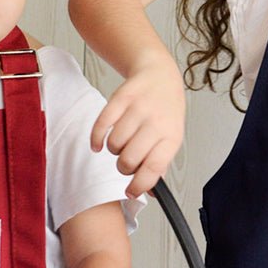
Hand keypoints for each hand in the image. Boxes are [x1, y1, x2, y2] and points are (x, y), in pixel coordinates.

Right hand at [90, 53, 185, 197]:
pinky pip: (101, 126)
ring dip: (113, 151)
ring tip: (121, 144)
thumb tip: (145, 191)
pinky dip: (96, 139)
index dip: (139, 185)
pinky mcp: (120, 98)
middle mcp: (156, 122)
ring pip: (114, 145)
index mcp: (171, 136)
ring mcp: (137, 108)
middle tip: (126, 163)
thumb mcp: (171, 137)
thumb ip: (159, 164)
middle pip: (129, 160)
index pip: (154, 168)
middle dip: (123, 168)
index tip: (131, 192)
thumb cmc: (165, 111)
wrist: (160, 74)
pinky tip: (100, 143)